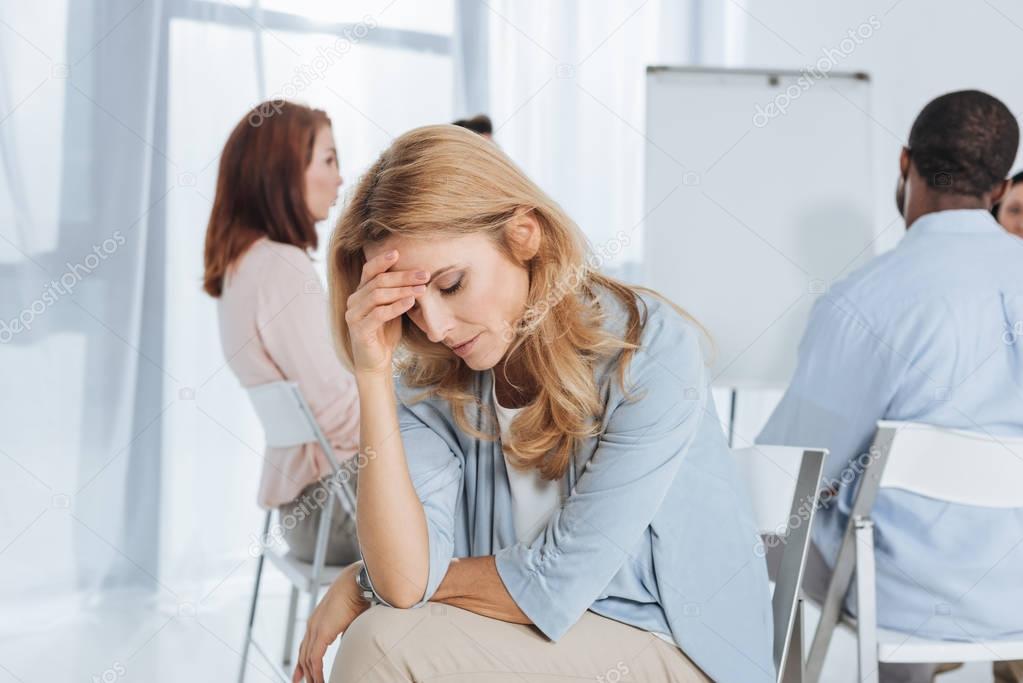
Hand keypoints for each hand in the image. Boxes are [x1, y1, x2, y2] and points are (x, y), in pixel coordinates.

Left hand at [292, 562, 369, 682]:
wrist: (356, 583)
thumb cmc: (356, 595)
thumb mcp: (349, 617)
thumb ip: (344, 629)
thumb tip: (347, 638)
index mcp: (317, 620)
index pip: (306, 645)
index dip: (303, 661)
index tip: (302, 674)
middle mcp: (312, 625)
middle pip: (303, 654)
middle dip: (302, 671)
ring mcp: (315, 629)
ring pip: (307, 659)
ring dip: (311, 675)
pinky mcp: (321, 633)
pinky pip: (314, 659)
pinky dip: (316, 672)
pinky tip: (319, 681)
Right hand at [344, 250, 428, 374]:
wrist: (376, 362)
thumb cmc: (385, 334)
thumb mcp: (392, 309)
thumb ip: (396, 293)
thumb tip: (417, 274)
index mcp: (360, 293)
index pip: (369, 270)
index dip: (382, 260)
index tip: (399, 253)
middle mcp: (354, 301)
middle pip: (378, 281)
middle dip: (403, 276)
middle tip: (424, 274)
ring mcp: (353, 315)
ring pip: (378, 295)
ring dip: (402, 290)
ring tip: (422, 289)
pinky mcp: (359, 330)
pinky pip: (378, 314)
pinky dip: (395, 307)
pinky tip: (410, 302)